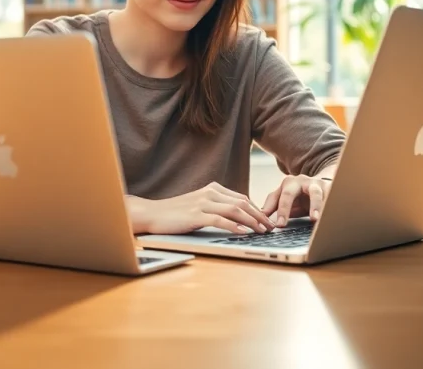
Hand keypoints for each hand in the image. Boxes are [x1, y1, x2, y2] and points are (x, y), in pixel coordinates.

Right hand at [128, 182, 275, 235]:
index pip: (241, 198)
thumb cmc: (175, 213)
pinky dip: (234, 226)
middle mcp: (209, 193)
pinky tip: (243, 233)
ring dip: (252, 221)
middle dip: (259, 216)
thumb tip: (236, 218)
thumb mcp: (198, 206)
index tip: (267, 221)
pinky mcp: (196, 215)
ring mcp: (202, 203)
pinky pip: (220, 220)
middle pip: (242, 203)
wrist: (152, 214)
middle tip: (271, 227)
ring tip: (262, 231)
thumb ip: (216, 207)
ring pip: (235, 210)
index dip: (257, 210)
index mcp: (212, 189)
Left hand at [262, 174, 331, 226]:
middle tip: (282, 224)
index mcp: (288, 183)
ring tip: (315, 219)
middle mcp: (301, 181)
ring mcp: (316, 184)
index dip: (277, 211)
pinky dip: (331, 208)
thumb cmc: (300, 195)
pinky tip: (331, 218)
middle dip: (285, 208)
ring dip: (315, 206)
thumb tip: (260, 217)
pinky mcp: (331, 189)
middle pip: (290, 193)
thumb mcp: (286, 199)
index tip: (277, 225)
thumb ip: (273, 206)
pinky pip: (331, 198)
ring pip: (315, 193)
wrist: (322, 184)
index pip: (279, 197)